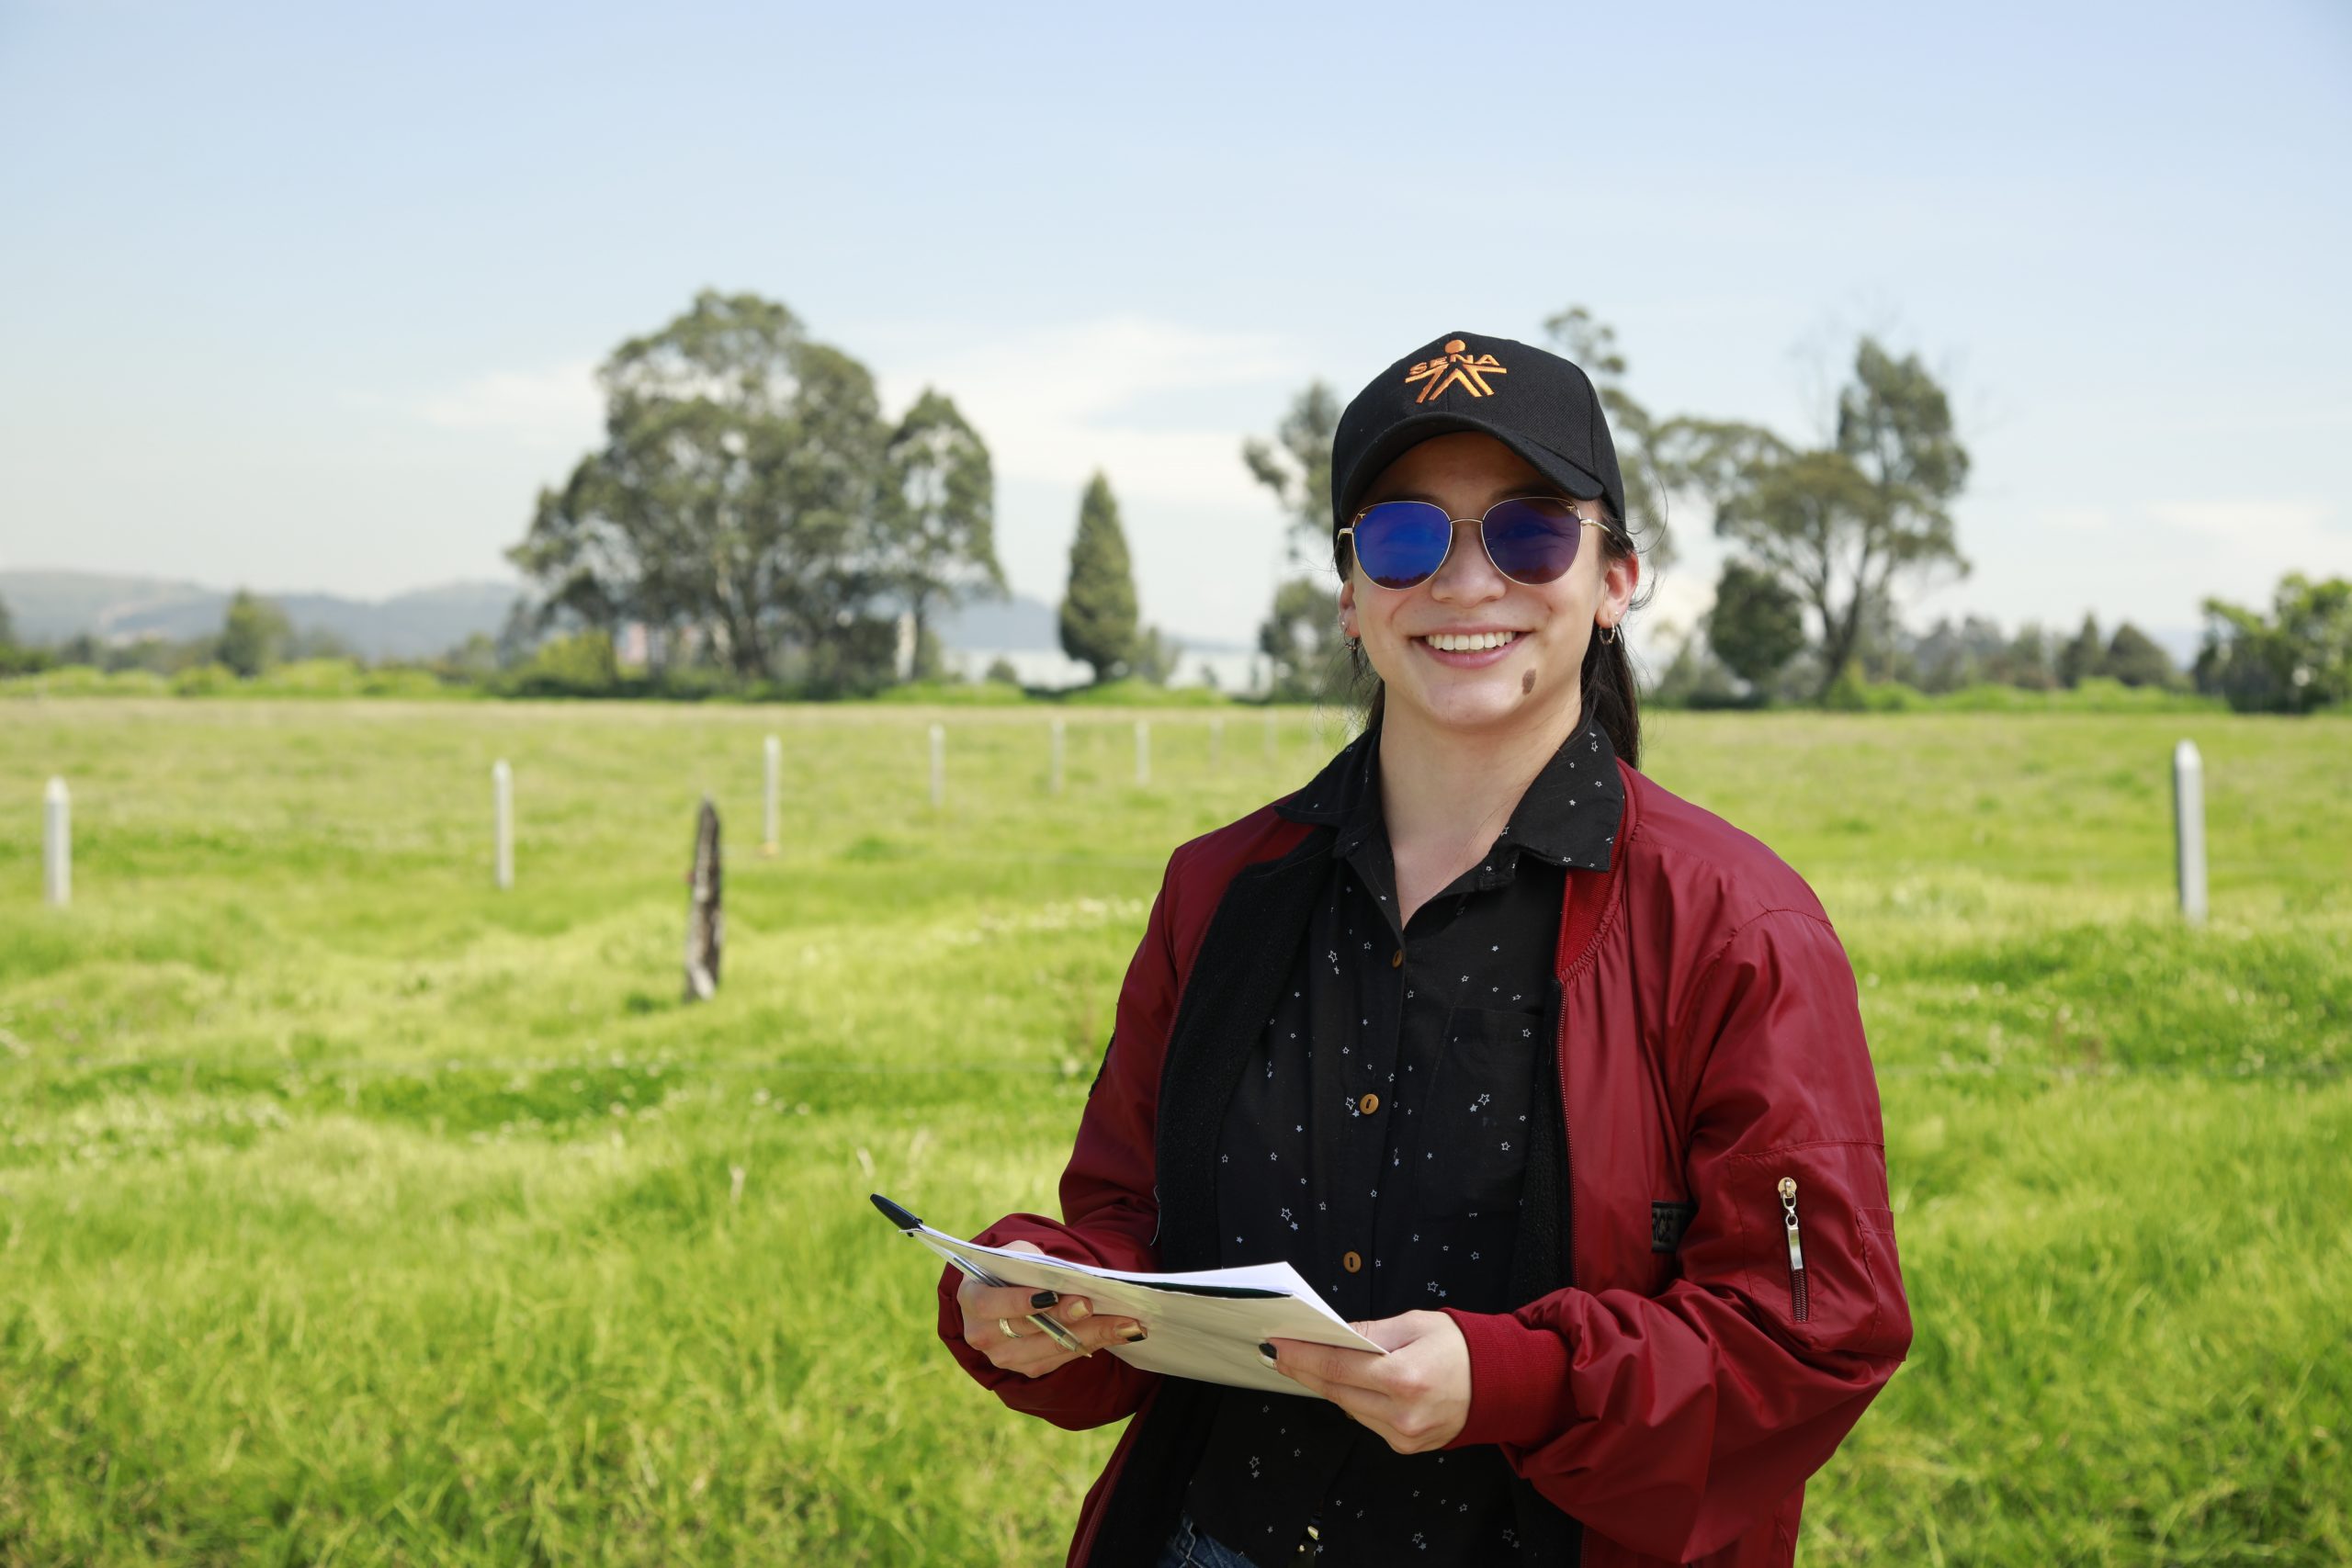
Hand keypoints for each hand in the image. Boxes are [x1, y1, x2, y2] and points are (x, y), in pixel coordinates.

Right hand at [954, 1240, 1147, 1377]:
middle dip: (1064, 1316)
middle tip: (1092, 1304)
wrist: (1010, 1290)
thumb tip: (1063, 1275)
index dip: (1019, 1301)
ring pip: (1053, 1347)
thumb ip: (1032, 1260)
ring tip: (1126, 1322)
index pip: (990, 1304)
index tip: (1051, 1294)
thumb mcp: (1017, 1252)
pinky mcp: (1030, 1368)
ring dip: (1093, 1334)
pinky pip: (1064, 1358)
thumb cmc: (1013, 1266)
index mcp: (971, 1299)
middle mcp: (982, 1335)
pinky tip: (1124, 1332)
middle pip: (1028, 1329)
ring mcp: (1005, 1357)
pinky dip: (1096, 1342)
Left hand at [1266, 1310, 1470, 1453]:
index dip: (1302, 1355)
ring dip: (1329, 1386)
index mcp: (1405, 1377)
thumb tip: (1331, 1334)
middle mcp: (1402, 1413)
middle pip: (1336, 1391)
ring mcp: (1404, 1435)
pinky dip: (1356, 1400)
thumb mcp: (1415, 1324)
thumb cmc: (1460, 1348)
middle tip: (1281, 1352)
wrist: (1501, 1386)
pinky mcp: (1405, 1446)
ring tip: (1309, 1363)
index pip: (1337, 1367)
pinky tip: (1351, 1384)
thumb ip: (1370, 1333)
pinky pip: (1367, 1420)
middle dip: (1306, 1370)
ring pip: (1348, 1408)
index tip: (1277, 1344)